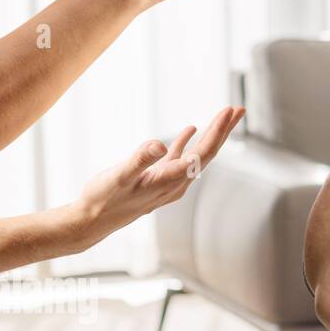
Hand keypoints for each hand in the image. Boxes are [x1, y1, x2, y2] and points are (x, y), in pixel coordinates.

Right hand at [72, 106, 245, 246]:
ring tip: (224, 116)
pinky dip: (187, 142)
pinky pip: (180, 158)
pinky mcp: (159, 180)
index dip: (217, 131)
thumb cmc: (102, 200)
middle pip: (208, 153)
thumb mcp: (118, 177)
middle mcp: (176, 183)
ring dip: (210, 134)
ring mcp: (169, 182)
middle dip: (223, 130)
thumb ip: (139, 160)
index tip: (228, 111)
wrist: (90, 222)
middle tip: (238, 108)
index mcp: (170, 180)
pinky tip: (190, 129)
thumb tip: (160, 143)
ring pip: (197, 154)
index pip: (203, 152)